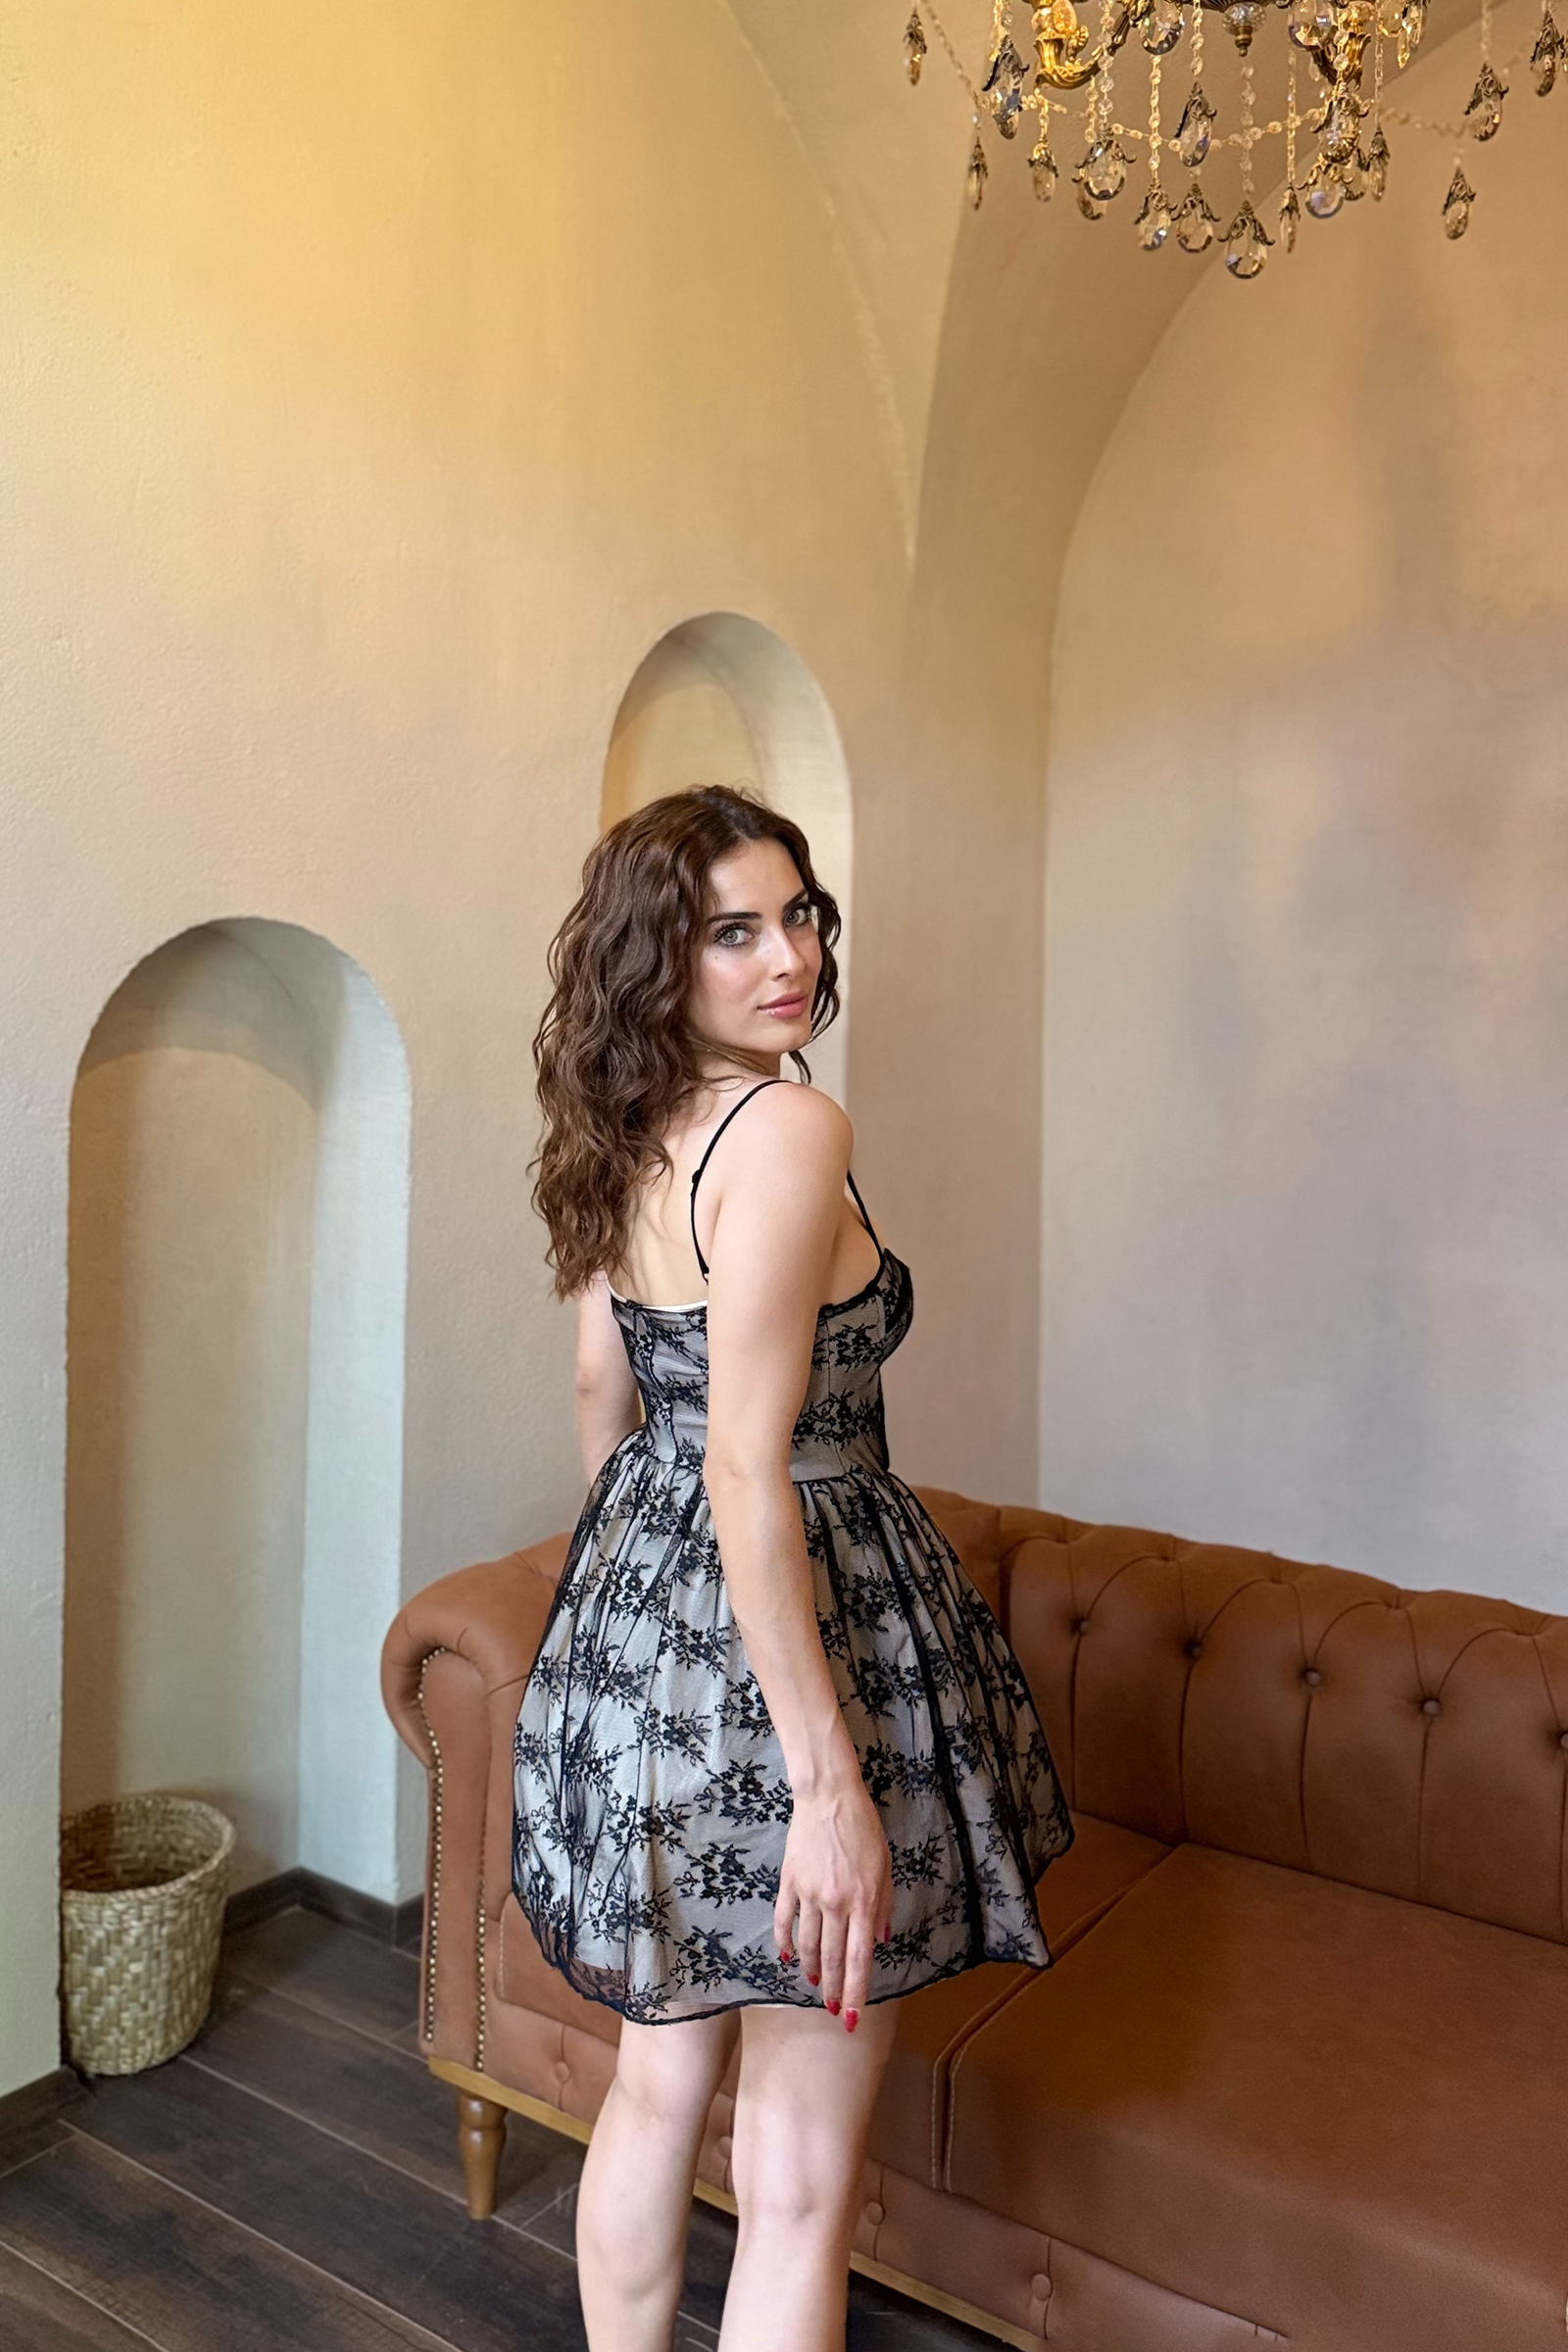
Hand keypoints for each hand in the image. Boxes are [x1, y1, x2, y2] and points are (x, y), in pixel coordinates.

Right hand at [773, 1777, 893, 2028]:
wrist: (829, 1797)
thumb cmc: (863, 1829)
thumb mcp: (885, 1867)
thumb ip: (883, 1906)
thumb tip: (880, 1941)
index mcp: (863, 1902)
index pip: (859, 1959)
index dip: (856, 1992)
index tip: (852, 2018)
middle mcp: (836, 1904)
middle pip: (831, 1959)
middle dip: (834, 1990)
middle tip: (833, 2011)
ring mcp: (809, 1894)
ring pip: (807, 1945)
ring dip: (811, 1969)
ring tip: (815, 1984)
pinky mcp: (789, 1883)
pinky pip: (784, 1921)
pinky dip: (785, 1943)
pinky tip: (788, 1957)